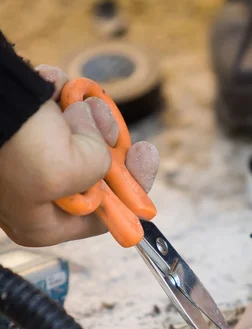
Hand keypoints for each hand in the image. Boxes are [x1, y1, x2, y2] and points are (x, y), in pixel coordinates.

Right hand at [0, 65, 158, 246]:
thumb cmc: (14, 143)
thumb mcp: (71, 170)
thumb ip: (100, 168)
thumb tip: (101, 142)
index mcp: (42, 224)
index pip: (102, 216)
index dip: (130, 189)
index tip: (145, 159)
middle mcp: (34, 198)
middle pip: (92, 176)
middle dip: (104, 143)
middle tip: (109, 121)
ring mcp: (27, 164)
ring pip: (77, 140)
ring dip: (84, 116)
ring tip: (70, 102)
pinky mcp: (22, 133)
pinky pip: (55, 114)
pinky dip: (59, 97)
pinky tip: (51, 89)